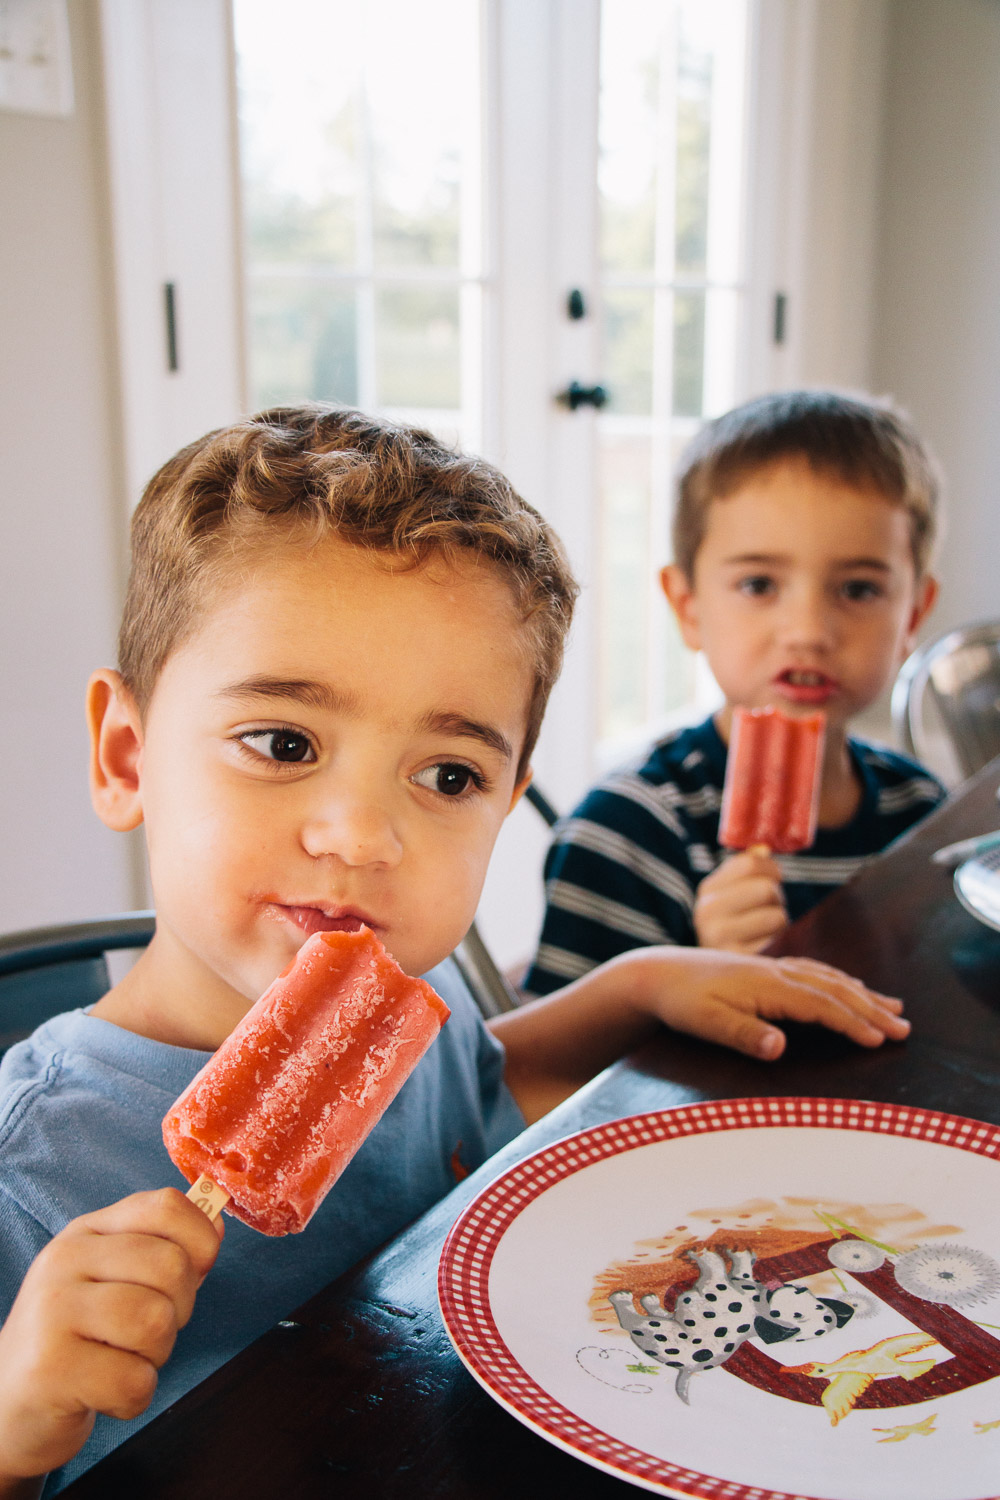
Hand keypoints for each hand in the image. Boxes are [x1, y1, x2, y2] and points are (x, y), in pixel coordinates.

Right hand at [0, 1189, 222, 1488]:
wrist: (7, 1402)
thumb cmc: (77, 1338)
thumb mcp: (114, 1278)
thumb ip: (166, 1249)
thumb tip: (218, 1219)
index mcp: (88, 1232)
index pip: (164, 1206)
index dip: (200, 1239)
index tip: (197, 1271)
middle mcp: (65, 1261)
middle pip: (171, 1266)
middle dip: (179, 1309)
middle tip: (147, 1332)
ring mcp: (53, 1312)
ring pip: (155, 1322)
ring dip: (156, 1355)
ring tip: (124, 1359)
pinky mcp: (51, 1369)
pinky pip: (133, 1381)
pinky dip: (134, 1396)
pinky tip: (104, 1393)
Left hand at [622, 946, 909, 1060]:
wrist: (657, 973)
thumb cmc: (682, 1003)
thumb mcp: (707, 1023)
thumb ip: (744, 1034)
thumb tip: (780, 1047)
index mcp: (768, 986)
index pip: (821, 1005)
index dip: (852, 1022)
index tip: (880, 1040)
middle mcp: (776, 973)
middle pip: (834, 989)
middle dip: (871, 1008)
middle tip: (905, 1027)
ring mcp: (773, 968)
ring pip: (828, 978)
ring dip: (862, 992)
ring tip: (893, 1006)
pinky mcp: (766, 969)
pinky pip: (814, 972)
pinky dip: (839, 980)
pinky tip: (848, 986)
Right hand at [693, 850, 787, 952]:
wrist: (714, 974)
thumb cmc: (731, 926)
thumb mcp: (730, 894)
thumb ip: (746, 868)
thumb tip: (763, 849)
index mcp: (707, 889)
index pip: (751, 863)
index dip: (771, 869)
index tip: (772, 879)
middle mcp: (707, 912)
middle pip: (767, 889)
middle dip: (775, 900)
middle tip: (766, 912)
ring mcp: (721, 939)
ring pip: (777, 916)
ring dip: (779, 924)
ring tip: (764, 932)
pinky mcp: (739, 961)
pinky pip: (777, 942)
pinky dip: (777, 944)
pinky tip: (763, 949)